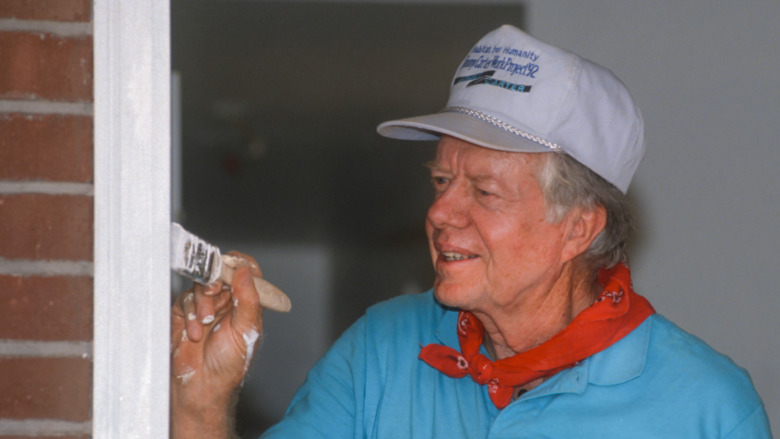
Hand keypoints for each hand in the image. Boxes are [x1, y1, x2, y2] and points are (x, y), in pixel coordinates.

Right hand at [170, 251, 263, 437]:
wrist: (202, 386)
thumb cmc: (228, 365)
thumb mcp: (246, 330)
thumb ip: (247, 298)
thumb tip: (246, 270)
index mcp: (246, 302)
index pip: (246, 271)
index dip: (239, 263)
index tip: (232, 264)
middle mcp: (226, 301)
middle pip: (220, 273)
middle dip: (216, 281)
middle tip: (214, 291)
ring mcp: (205, 306)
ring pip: (201, 285)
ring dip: (202, 302)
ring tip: (205, 323)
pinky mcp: (184, 314)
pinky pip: (184, 300)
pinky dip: (189, 314)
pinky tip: (194, 332)